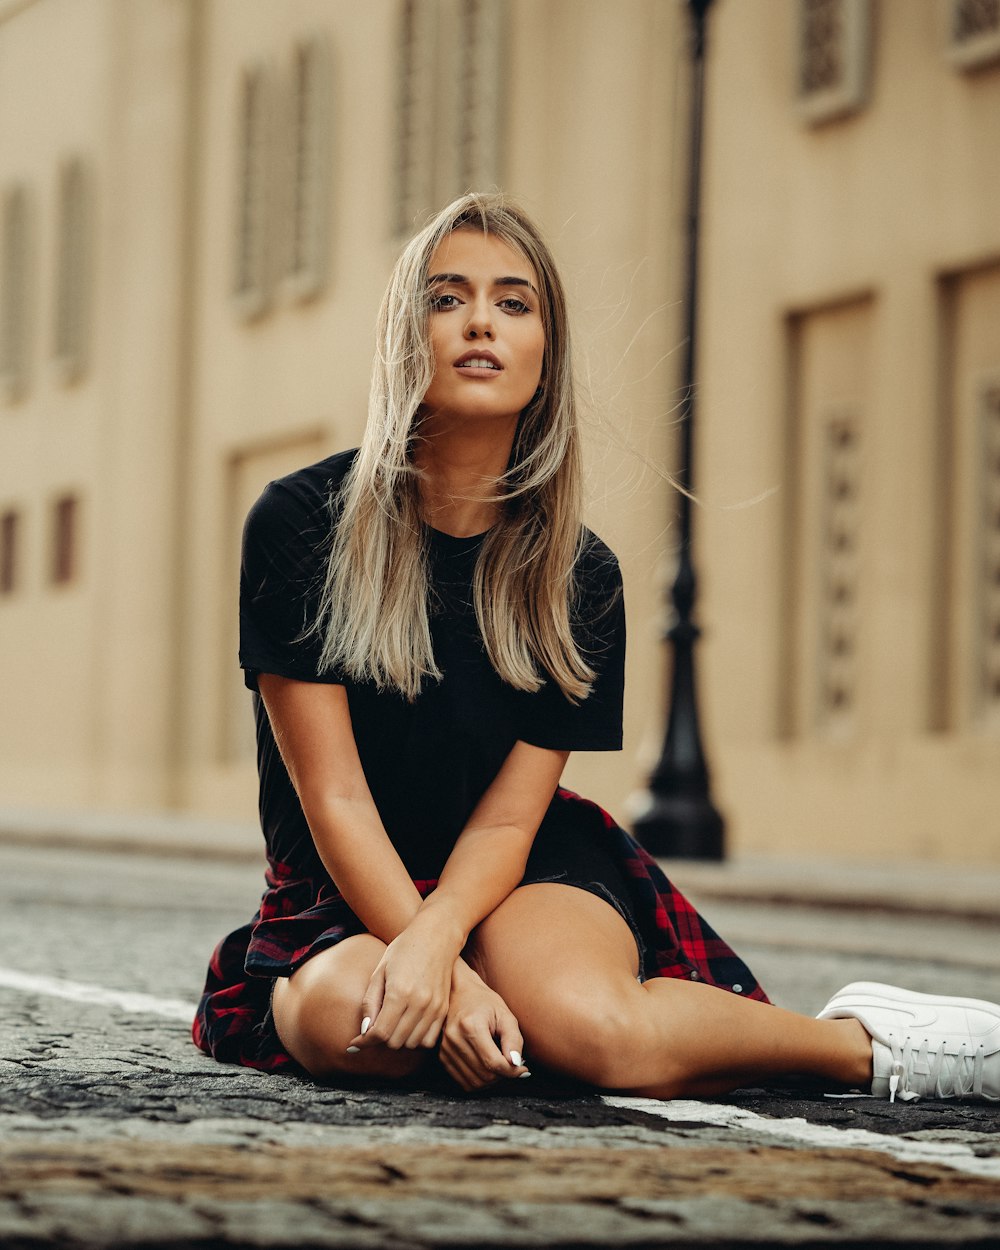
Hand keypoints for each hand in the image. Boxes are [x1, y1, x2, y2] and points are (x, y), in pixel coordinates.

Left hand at [346, 913, 462, 1052]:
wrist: (436, 935)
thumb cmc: (404, 949)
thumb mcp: (380, 971)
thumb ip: (370, 1002)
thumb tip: (364, 1032)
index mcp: (400, 992)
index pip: (380, 1033)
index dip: (364, 1042)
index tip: (355, 1043)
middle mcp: (419, 1003)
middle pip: (395, 1042)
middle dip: (380, 1039)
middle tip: (374, 1027)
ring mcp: (434, 1007)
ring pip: (411, 1044)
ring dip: (398, 1039)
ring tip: (392, 1024)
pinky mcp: (444, 1009)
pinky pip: (428, 1040)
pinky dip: (416, 1039)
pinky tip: (408, 1026)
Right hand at [439, 960, 529, 1091]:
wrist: (457, 992)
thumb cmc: (484, 1002)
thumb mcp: (504, 1014)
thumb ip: (513, 1039)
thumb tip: (516, 1064)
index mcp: (471, 1026)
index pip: (493, 1062)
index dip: (512, 1071)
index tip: (523, 1069)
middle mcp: (454, 1039)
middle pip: (484, 1075)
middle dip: (503, 1076)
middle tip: (512, 1065)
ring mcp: (445, 1049)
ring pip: (474, 1083)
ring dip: (492, 1081)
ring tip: (500, 1065)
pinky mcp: (442, 1057)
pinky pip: (464, 1082)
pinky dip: (479, 1081)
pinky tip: (486, 1067)